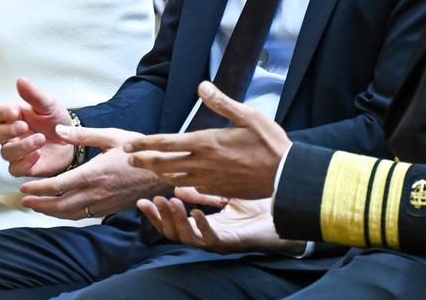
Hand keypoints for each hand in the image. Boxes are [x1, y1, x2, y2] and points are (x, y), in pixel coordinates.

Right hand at [0, 77, 74, 177]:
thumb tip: (20, 81)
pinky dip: (24, 163)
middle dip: (6, 131)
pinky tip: (37, 155)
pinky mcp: (23, 166)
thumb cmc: (57, 121)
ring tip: (40, 139)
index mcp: (12, 116)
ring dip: (21, 146)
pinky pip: (14, 169)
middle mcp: (10, 134)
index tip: (14, 111)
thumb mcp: (49, 104)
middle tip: (24, 126)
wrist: (73, 141)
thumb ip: (33, 94)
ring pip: (5, 152)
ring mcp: (15, 151)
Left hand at [18, 125, 167, 218]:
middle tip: (23, 200)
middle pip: (60, 206)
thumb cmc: (141, 152)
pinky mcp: (110, 210)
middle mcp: (97, 193)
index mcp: (95, 174)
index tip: (24, 188)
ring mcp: (104, 204)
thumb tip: (58, 130)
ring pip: (71, 214)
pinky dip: (67, 215)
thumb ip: (83, 135)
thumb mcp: (112, 136)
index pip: (58, 186)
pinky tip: (60, 209)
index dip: (39, 189)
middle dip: (39, 204)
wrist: (166, 174)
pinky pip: (83, 216)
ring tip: (36, 207)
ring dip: (51, 212)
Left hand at [123, 81, 290, 199]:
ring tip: (147, 167)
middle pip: (164, 163)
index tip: (127, 145)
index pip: (166, 143)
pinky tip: (176, 181)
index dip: (144, 144)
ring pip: (175, 177)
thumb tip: (202, 85)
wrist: (287, 176)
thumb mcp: (248, 116)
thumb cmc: (270, 143)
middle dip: (143, 160)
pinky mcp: (219, 189)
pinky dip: (179, 183)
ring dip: (158, 172)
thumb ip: (222, 102)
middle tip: (127, 157)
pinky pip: (192, 187)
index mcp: (206, 142)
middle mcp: (203, 163)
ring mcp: (210, 179)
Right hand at [137, 187, 303, 254]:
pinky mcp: (233, 241)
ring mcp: (219, 240)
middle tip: (153, 201)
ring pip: (189, 237)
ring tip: (171, 203)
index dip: (155, 215)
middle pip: (174, 234)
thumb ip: (201, 191)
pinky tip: (198, 212)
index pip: (171, 223)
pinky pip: (212, 238)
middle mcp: (207, 235)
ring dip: (177, 221)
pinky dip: (202, 226)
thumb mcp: (221, 193)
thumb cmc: (256, 204)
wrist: (284, 210)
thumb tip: (176, 184)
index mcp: (202, 225)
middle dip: (161, 218)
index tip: (141, 201)